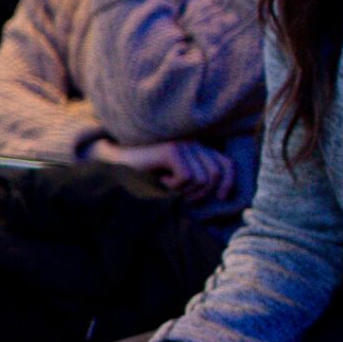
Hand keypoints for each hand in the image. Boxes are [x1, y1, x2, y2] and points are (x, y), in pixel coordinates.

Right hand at [88, 137, 235, 201]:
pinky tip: (159, 181)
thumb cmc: (145, 175)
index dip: (228, 183)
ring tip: (167, 188)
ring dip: (185, 192)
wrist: (114, 165)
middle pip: (216, 175)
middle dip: (202, 194)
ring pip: (202, 180)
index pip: (226, 164)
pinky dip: (174, 187)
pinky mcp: (172, 150)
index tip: (220, 198)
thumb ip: (197, 178)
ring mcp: (183, 144)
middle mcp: (193, 142)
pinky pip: (187, 178)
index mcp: (197, 147)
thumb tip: (222, 193)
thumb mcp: (176, 178)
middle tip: (182, 199)